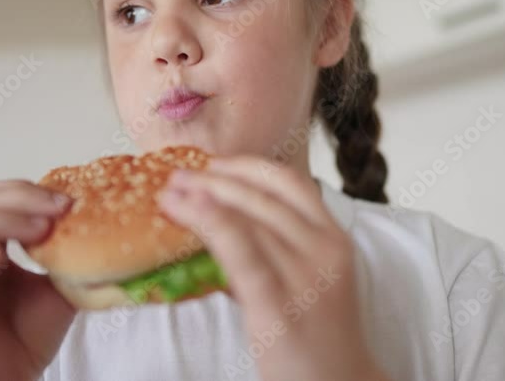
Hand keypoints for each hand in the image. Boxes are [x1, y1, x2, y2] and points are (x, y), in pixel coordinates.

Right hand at [0, 180, 76, 380]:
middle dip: (22, 199)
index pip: (0, 196)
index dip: (31, 192)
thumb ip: (72, 258)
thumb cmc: (29, 335)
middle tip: (59, 209)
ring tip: (40, 231)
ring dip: (1, 222)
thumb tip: (106, 226)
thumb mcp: (60, 288)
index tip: (70, 202)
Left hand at [160, 157, 388, 380]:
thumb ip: (284, 246)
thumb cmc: (319, 337)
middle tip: (177, 177)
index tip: (213, 166)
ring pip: (248, 219)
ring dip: (202, 198)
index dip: (247, 167)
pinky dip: (212, 223)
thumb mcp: (314, 278)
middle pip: (262, 198)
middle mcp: (324, 252)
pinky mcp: (279, 307)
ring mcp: (305, 278)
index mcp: (334, 240)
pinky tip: (187, 212)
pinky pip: (242, 253)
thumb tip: (226, 216)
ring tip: (170, 195)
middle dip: (214, 180)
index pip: (290, 184)